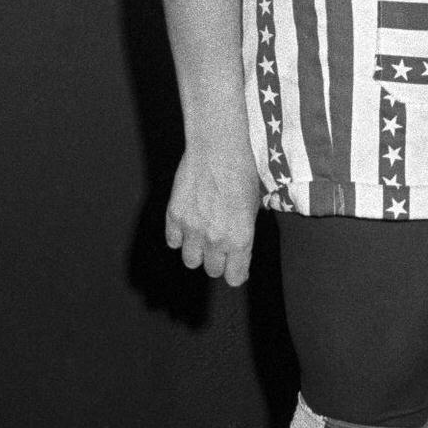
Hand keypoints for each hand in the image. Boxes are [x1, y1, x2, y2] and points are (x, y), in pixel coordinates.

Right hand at [165, 141, 260, 285]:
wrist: (218, 150)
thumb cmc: (242, 173)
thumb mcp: (254, 206)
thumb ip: (244, 231)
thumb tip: (238, 245)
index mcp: (240, 239)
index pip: (235, 277)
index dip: (236, 273)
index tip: (235, 268)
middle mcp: (216, 239)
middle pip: (213, 270)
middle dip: (217, 261)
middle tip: (219, 245)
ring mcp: (193, 230)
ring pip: (191, 261)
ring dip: (197, 252)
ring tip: (202, 236)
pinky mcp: (174, 217)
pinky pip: (173, 242)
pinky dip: (179, 237)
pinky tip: (188, 224)